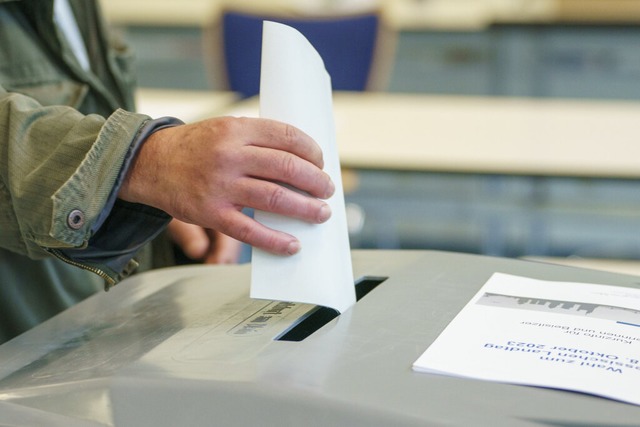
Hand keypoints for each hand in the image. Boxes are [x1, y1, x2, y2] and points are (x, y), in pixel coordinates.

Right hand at [119, 116, 334, 255]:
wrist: (149, 163)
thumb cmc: (196, 148)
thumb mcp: (224, 129)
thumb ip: (258, 140)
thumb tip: (302, 163)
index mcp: (236, 129)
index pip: (286, 136)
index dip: (311, 150)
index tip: (321, 162)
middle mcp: (229, 155)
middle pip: (286, 167)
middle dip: (316, 181)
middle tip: (327, 189)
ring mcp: (220, 186)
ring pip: (275, 198)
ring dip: (305, 208)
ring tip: (321, 213)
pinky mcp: (211, 213)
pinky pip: (250, 231)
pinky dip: (276, 240)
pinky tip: (293, 245)